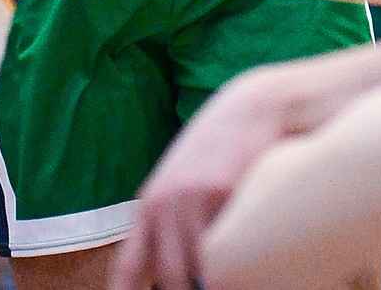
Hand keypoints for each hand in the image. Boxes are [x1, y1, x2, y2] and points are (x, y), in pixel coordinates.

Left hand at [109, 69, 294, 289]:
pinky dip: (238, 254)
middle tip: (209, 281)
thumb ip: (170, 226)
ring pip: (201, 267)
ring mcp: (192, 198)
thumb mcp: (182, 185)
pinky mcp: (222, 193)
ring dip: (217, 275)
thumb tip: (169, 280)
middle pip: (172, 278)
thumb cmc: (218, 151)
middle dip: (189, 288)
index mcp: (149, 206)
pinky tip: (248, 244)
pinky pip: (227, 245)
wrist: (251, 108)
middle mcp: (164, 203)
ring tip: (233, 263)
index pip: (129, 269)